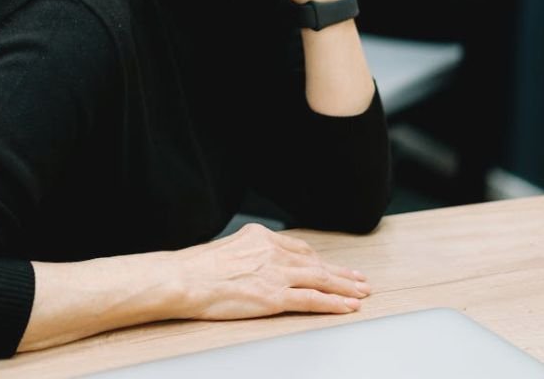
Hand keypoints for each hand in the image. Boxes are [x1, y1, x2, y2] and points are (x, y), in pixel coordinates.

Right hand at [173, 223, 369, 319]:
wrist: (183, 279)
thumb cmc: (194, 269)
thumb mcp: (225, 250)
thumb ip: (246, 255)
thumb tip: (250, 267)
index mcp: (259, 237)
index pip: (298, 248)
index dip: (319, 260)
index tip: (330, 266)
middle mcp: (272, 251)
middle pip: (315, 263)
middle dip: (340, 273)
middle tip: (359, 279)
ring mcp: (275, 274)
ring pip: (320, 280)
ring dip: (344, 288)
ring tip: (361, 293)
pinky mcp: (274, 296)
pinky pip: (312, 300)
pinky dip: (333, 304)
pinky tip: (346, 307)